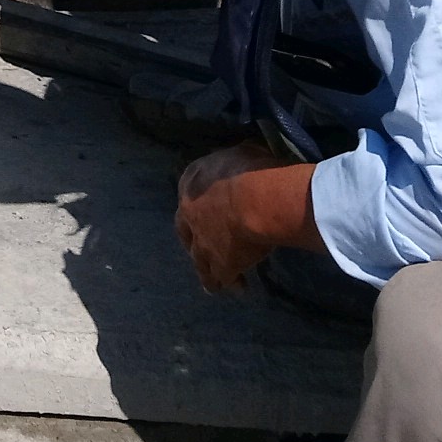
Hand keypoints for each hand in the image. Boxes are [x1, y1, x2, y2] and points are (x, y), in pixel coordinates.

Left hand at [174, 140, 320, 291]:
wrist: (256, 199)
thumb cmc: (251, 169)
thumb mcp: (241, 153)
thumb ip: (236, 162)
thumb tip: (245, 161)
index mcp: (191, 183)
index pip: (190, 193)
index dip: (200, 204)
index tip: (210, 211)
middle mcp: (188, 213)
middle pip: (185, 230)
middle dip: (192, 238)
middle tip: (203, 247)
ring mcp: (201, 242)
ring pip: (198, 259)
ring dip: (206, 268)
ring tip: (213, 279)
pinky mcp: (218, 264)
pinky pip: (219, 278)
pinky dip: (226, 283)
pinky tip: (237, 288)